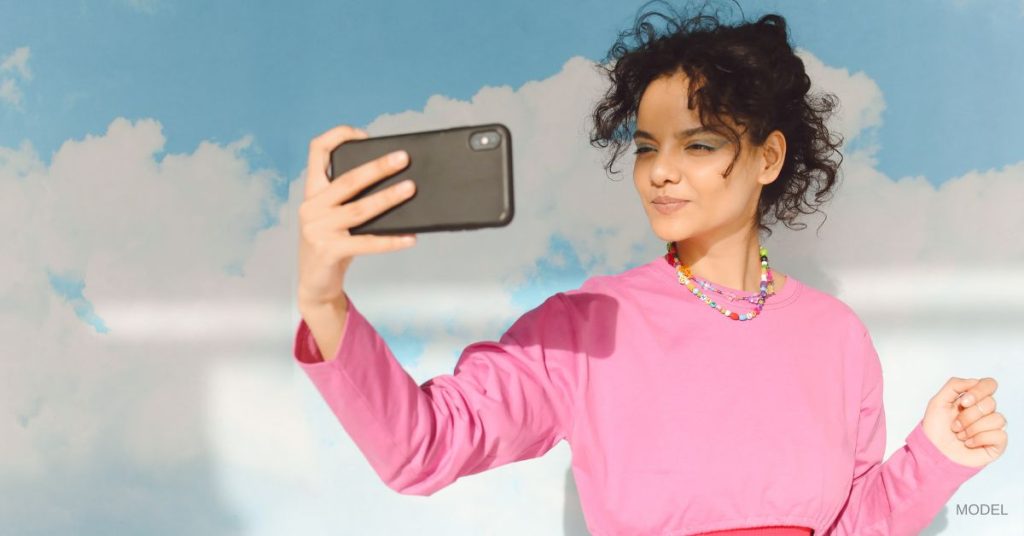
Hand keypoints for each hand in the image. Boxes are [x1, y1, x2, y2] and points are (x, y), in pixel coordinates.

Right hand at [297, 125, 418, 307]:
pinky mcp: (329, 250)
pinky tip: (410, 238)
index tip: (363, 135)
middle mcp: (311, 206)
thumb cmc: (332, 245)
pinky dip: (391, 241)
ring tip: (410, 189)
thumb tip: (395, 183)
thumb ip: (351, 200)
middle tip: (403, 159)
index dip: (338, 136)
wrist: (314, 284)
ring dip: (388, 198)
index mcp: (313, 192)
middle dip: (378, 167)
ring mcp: (318, 229)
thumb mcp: (335, 217)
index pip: (317, 151)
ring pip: (360, 209)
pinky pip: (367, 243)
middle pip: (348, 179)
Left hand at [921, 377, 1007, 467]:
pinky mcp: (997, 443)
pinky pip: (999, 434)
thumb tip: (975, 381)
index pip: (989, 384)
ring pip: (996, 418)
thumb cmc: (935, 429)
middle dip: (968, 415)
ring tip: (960, 435)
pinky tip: (969, 443)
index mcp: (972, 400)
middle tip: (955, 425)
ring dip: (972, 428)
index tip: (962, 402)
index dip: (978, 391)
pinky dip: (979, 439)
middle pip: (990, 403)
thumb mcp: (938, 402)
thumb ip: (954, 385)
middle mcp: (984, 412)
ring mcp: (992, 427)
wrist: (934, 453)